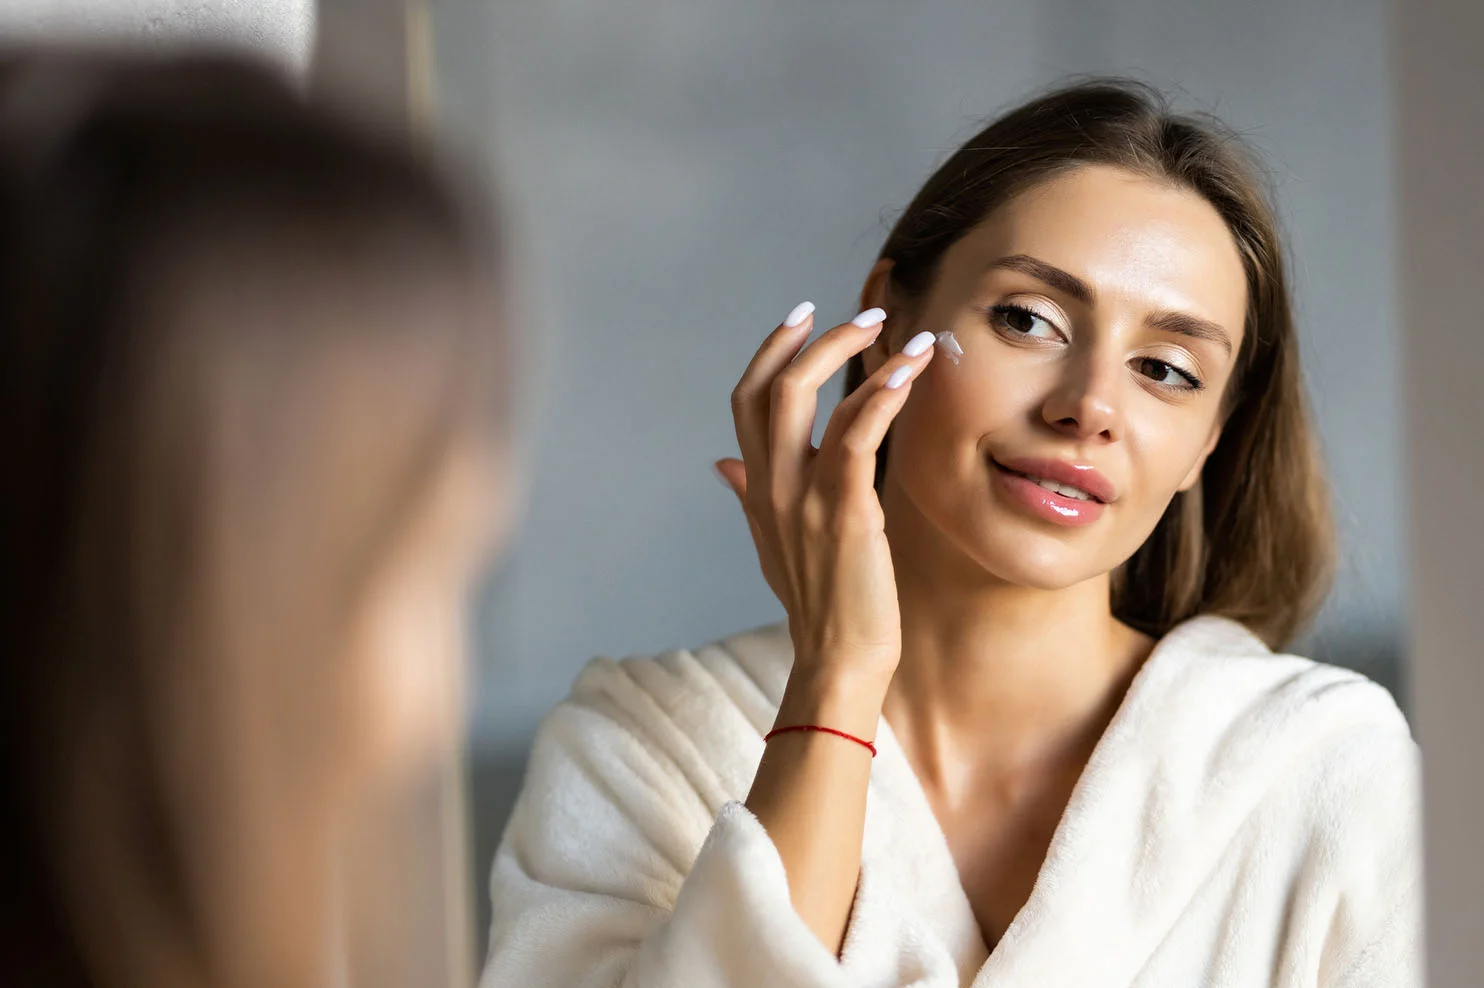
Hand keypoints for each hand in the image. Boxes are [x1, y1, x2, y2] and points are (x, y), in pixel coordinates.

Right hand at [715, 302, 935, 686]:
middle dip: (815, 339)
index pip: (747, 400)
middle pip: (772, 386)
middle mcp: (772, 485)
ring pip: (809, 397)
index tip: (802, 319)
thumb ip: (749, 496)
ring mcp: (804, 496)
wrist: (838, 660)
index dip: (770, 352)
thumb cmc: (817, 605)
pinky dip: (881, 394)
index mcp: (758, 488)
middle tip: (864, 316)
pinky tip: (909, 373)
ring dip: (858, 354)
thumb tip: (722, 464)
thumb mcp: (772, 544)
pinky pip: (857, 433)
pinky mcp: (845, 510)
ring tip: (906, 336)